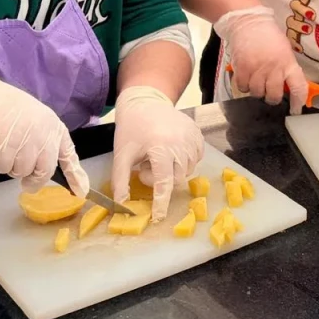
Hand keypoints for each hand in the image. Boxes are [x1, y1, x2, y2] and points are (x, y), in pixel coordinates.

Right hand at [0, 68, 86, 193]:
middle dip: (35, 180)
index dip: (75, 175)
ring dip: (12, 167)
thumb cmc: (6, 107)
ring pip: (22, 172)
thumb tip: (46, 168)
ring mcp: (24, 142)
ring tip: (5, 146)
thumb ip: (43, 140)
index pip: (68, 154)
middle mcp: (43, 135)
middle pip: (45, 171)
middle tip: (26, 183)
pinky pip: (3, 169)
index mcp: (53, 126)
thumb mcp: (34, 118)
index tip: (81, 191)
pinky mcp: (4, 150)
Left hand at [111, 86, 203, 222]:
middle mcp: (180, 144)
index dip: (161, 203)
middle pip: (176, 179)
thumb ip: (120, 181)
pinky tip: (171, 152)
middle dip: (161, 180)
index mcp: (160, 148)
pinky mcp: (198, 135)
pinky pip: (195, 159)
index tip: (158, 217)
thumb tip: (120, 206)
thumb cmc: (131, 128)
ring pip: (187, 170)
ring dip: (172, 170)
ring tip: (158, 156)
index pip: (164, 183)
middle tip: (145, 166)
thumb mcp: (122, 154)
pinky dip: (184, 161)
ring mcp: (192, 139)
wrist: (146, 101)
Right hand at [215, 6, 307, 113]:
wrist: (248, 22)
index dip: (298, 101)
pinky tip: (246, 76)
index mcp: (288, 63)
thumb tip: (288, 87)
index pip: (298, 87)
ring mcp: (257, 69)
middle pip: (274, 96)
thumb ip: (287, 68)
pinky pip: (243, 88)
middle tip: (269, 91)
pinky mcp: (242, 69)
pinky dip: (244, 86)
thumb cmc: (269, 36)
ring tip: (256, 79)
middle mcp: (274, 69)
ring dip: (257, 90)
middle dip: (272, 97)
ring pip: (257, 94)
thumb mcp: (284, 50)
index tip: (295, 109)